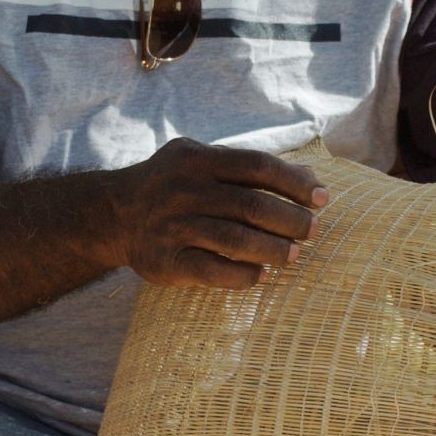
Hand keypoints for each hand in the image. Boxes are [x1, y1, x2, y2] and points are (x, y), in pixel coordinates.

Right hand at [106, 138, 328, 289]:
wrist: (113, 214)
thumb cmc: (173, 184)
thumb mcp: (204, 162)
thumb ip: (250, 169)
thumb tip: (310, 179)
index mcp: (197, 159)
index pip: (257, 166)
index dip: (294, 183)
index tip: (322, 198)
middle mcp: (184, 191)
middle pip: (251, 206)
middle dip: (290, 220)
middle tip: (312, 231)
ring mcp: (173, 227)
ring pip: (235, 240)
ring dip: (273, 250)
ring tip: (294, 256)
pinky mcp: (165, 261)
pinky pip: (213, 271)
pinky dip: (242, 275)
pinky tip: (259, 274)